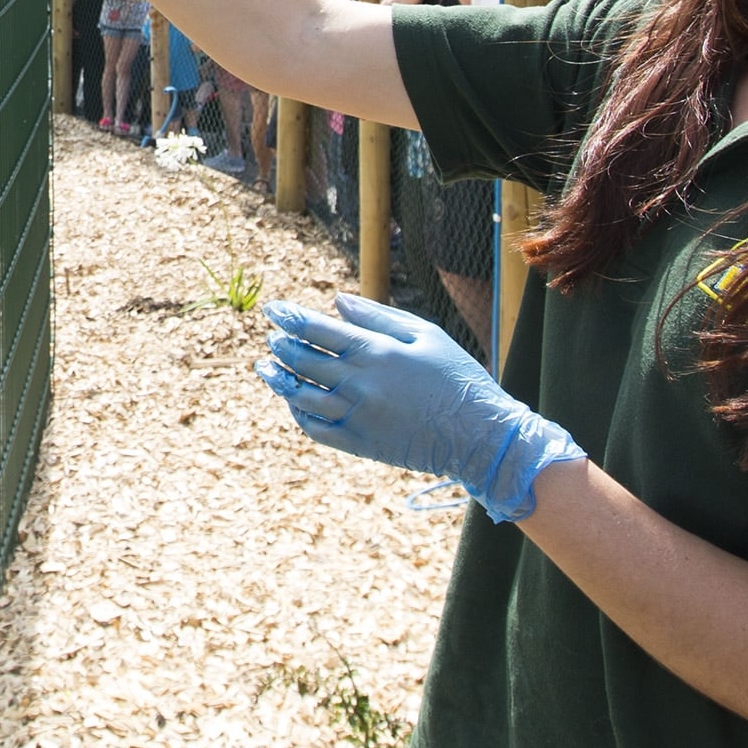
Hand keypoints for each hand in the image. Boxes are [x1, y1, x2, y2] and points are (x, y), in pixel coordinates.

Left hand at [255, 293, 584, 521]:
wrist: (480, 435)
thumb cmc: (457, 378)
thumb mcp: (426, 335)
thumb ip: (378, 316)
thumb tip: (337, 302)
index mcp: (377, 352)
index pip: (319, 330)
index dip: (291, 318)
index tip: (274, 309)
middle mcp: (361, 384)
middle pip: (304, 361)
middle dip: (282, 346)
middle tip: (272, 339)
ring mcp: (358, 417)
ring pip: (303, 396)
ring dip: (280, 380)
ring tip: (267, 368)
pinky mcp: (361, 445)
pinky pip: (317, 429)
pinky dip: (299, 414)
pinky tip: (295, 401)